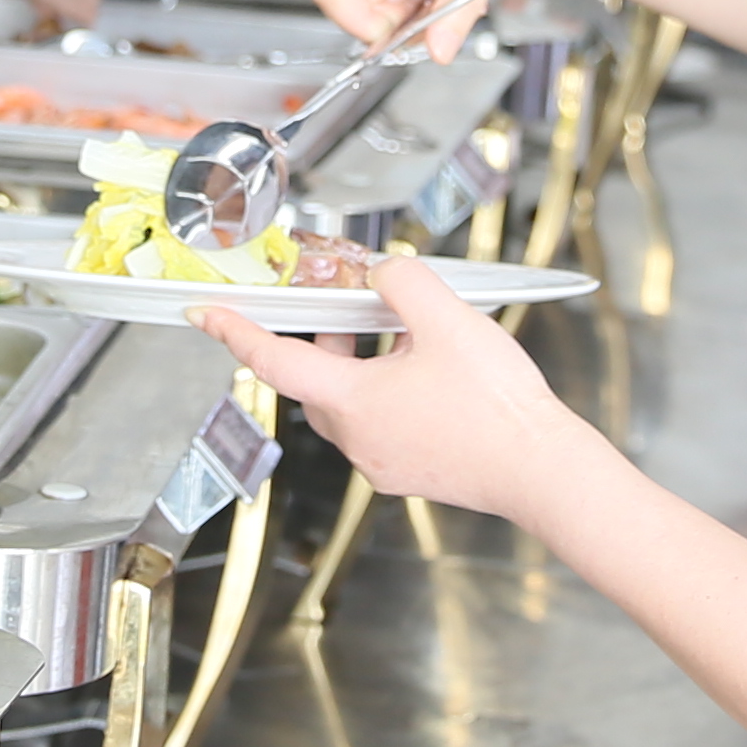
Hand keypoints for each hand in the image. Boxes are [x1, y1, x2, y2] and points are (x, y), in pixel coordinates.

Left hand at [195, 257, 604, 524]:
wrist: (541, 468)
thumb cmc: (498, 408)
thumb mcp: (448, 320)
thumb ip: (403, 283)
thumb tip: (383, 273)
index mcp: (353, 401)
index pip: (274, 358)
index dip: (234, 330)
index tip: (205, 314)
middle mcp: (358, 438)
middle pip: (316, 379)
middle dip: (325, 338)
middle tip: (352, 306)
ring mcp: (382, 461)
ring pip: (350, 402)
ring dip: (363, 365)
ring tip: (406, 337)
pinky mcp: (409, 472)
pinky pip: (380, 423)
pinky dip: (389, 392)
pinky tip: (430, 375)